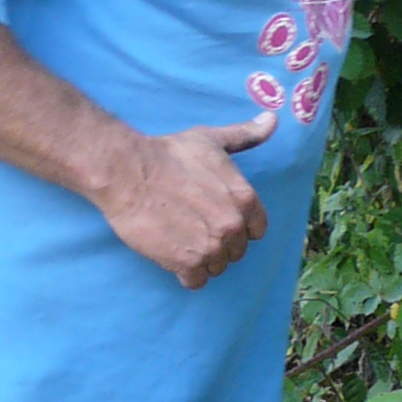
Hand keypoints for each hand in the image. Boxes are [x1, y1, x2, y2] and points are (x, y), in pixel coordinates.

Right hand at [93, 111, 274, 288]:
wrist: (128, 172)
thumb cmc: (169, 154)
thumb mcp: (212, 140)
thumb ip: (246, 135)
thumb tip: (273, 119)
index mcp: (245, 199)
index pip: (256, 229)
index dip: (237, 224)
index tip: (215, 216)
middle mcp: (233, 225)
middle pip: (235, 250)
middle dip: (218, 241)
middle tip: (193, 225)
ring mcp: (211, 246)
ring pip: (217, 266)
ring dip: (201, 258)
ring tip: (181, 238)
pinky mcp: (186, 263)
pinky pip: (196, 281)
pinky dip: (185, 273)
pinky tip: (172, 255)